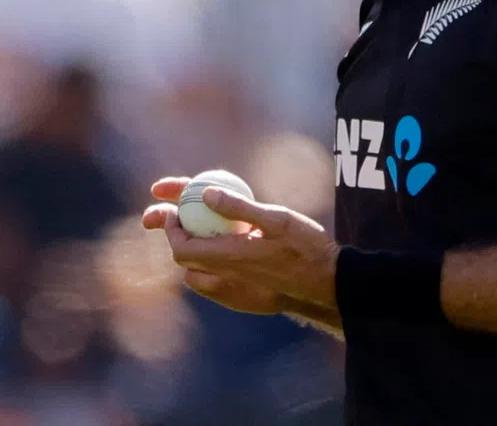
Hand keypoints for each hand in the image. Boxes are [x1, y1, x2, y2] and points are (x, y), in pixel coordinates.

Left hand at [143, 177, 339, 313]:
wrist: (326, 285)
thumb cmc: (305, 247)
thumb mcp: (277, 218)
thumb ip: (240, 206)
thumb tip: (205, 194)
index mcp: (230, 257)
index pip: (182, 246)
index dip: (171, 226)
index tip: (173, 206)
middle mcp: (225, 279)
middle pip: (184, 259)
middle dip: (173, 232)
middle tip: (170, 213)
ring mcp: (232, 294)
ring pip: (197, 274)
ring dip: (191, 250)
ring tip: (198, 227)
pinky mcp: (241, 301)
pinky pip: (212, 284)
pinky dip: (206, 265)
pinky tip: (221, 249)